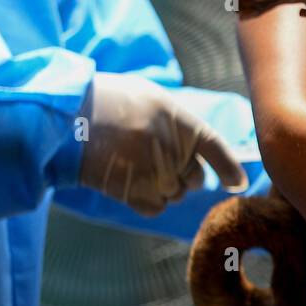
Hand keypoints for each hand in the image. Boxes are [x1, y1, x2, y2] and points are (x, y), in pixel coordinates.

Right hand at [78, 73, 248, 215]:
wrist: (67, 117)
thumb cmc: (108, 102)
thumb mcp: (151, 99)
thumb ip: (178, 122)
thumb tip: (199, 147)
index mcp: (181, 121)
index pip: (217, 149)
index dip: (230, 168)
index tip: (238, 184)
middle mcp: (173, 149)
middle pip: (195, 179)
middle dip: (184, 175)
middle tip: (156, 159)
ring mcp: (155, 173)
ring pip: (174, 194)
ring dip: (162, 187)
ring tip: (134, 165)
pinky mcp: (135, 192)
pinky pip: (155, 207)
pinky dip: (147, 201)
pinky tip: (129, 183)